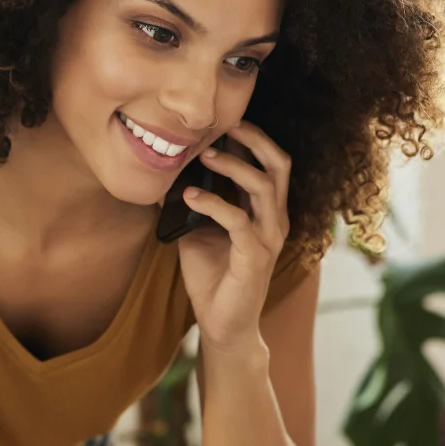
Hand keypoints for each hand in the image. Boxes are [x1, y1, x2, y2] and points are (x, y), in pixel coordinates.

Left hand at [176, 121, 290, 354]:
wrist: (222, 325)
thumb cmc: (213, 277)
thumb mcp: (198, 231)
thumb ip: (192, 203)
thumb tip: (164, 175)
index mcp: (267, 211)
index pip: (272, 163)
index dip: (254, 138)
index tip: (225, 120)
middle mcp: (275, 221)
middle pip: (280, 165)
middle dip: (255, 139)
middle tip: (225, 125)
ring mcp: (268, 239)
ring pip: (263, 188)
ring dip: (233, 167)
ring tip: (205, 155)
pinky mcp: (254, 257)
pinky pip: (238, 220)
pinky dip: (213, 203)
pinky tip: (189, 196)